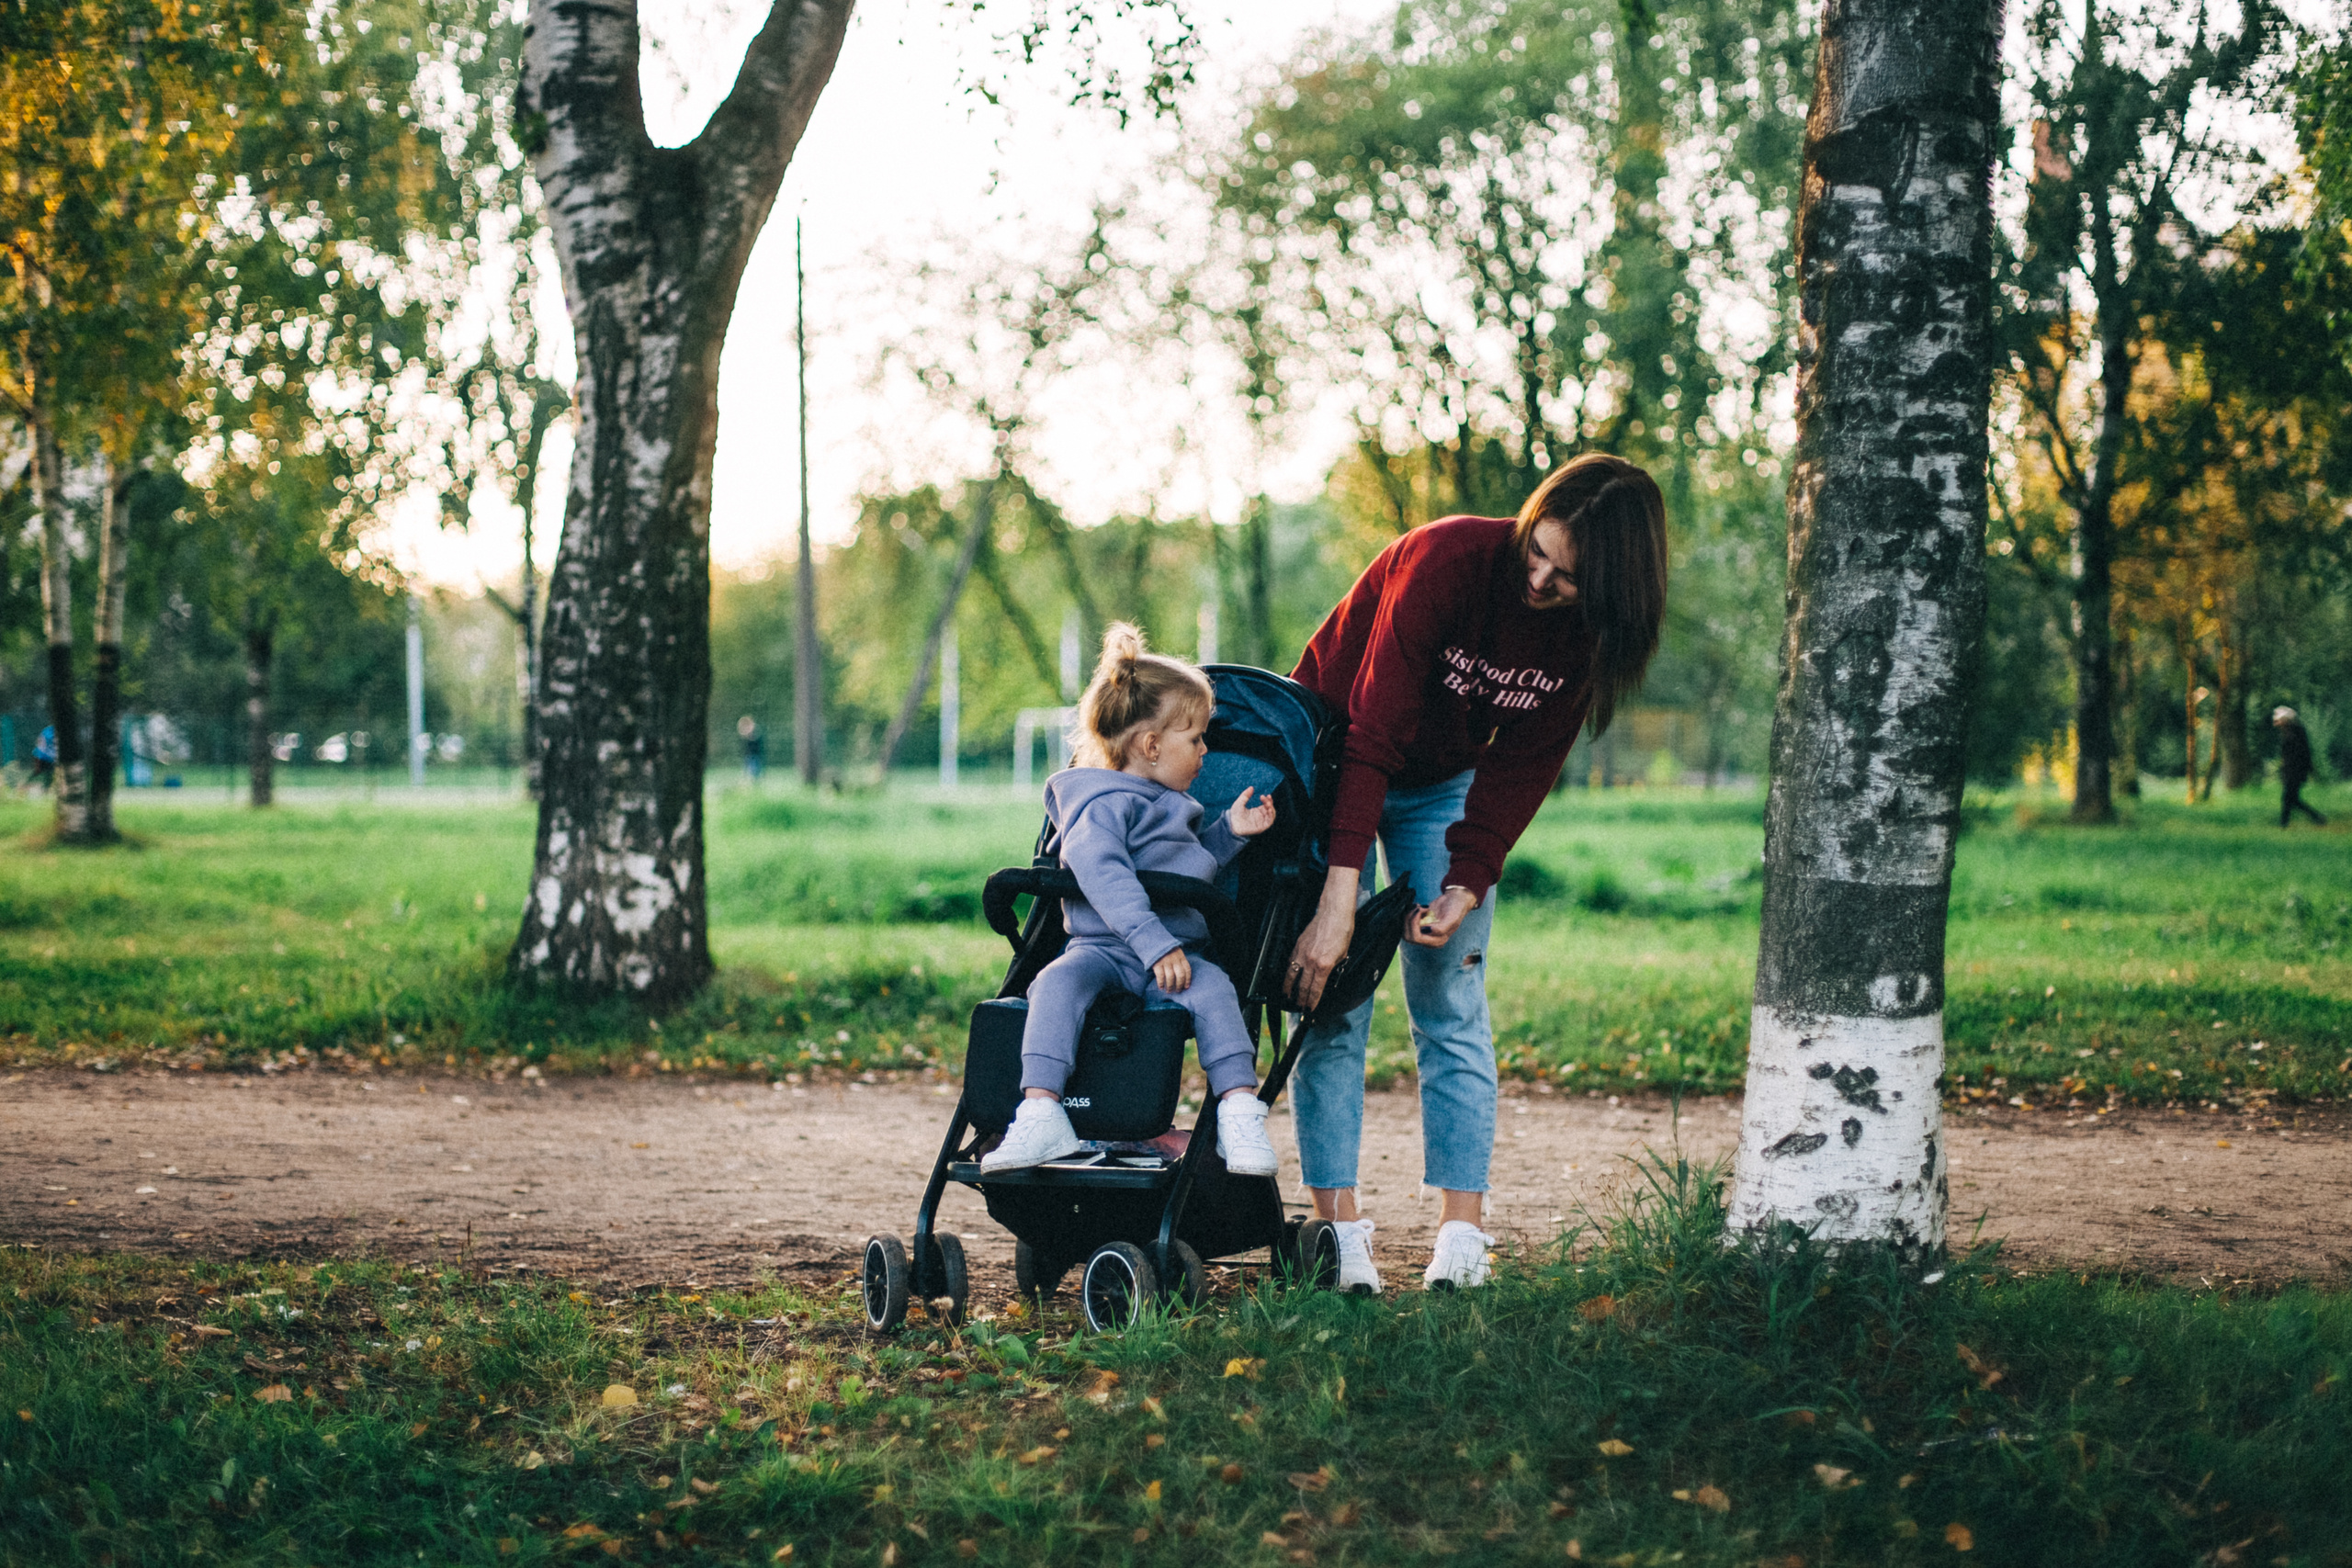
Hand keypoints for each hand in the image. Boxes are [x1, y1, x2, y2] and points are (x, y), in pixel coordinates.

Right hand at [1152, 948, 1191, 993]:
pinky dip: (1161, 983)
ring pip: (1170, 977)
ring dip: (1170, 986)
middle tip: (1177, 991)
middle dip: (1179, 985)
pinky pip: (1160, 976)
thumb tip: (1182, 976)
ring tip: (1169, 991)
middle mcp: (1174, 959)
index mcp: (1181, 956)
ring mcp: (1166, 961)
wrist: (1153, 939)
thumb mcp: (1175, 952)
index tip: (1186, 987)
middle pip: (1180, 975)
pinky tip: (1161, 987)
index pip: (1187, 969)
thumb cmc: (1165, 949)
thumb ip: (1179, 961)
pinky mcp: (1157, 963)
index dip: (1188, 980)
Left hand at [1226, 786, 1277, 837]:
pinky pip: (1269, 822)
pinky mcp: (1261, 827)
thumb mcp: (1240, 802)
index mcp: (1257, 811)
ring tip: (1268, 803)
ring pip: (1271, 815)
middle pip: (1270, 809)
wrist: (1231, 824)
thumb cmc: (1234, 815)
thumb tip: (1251, 787)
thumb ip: (1245, 795)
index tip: (1264, 795)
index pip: (1266, 805)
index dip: (1267, 800)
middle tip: (1264, 797)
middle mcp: (1260, 817)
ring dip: (1272, 808)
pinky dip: (1271, 816)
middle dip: (1269, 802)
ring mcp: (1261, 822)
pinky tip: (1269, 810)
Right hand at [1285, 866, 1359, 1010]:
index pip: (1315, 990)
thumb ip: (1334, 969)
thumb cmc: (1343, 931)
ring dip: (1289, 988)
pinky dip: (1288, 973)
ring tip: (1287, 997)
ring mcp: (1302, 953)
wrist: (1334, 912)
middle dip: (1300, 999)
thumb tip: (1328, 979)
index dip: (1311, 1002)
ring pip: (1291, 975)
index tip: (1309, 1009)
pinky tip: (1287, 977)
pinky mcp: (1298, 945)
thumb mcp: (1343, 955)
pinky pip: (1290, 963)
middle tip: (1298, 1008)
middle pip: (1302, 986)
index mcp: (1324, 966)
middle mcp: (1310, 962)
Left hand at [1407, 886, 1480, 947]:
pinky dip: (1409, 914)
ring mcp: (1422, 934)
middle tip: (1419, 907)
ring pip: (1405, 930)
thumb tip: (1428, 931)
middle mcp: (1428, 940)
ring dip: (1409, 916)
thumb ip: (1441, 928)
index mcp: (1438, 942)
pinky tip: (1417, 907)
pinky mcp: (1417, 927)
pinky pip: (1406, 924)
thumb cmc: (1455, 909)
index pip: (1417, 938)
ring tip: (1419, 906)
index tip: (1422, 909)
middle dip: (1410, 919)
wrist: (1454, 900)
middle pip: (1408, 936)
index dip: (1415, 923)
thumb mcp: (1452, 918)